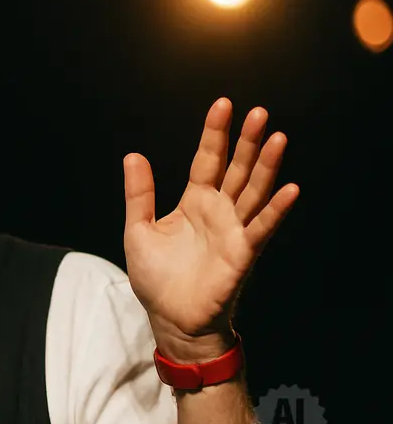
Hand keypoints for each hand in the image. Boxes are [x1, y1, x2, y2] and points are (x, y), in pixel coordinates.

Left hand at [122, 98, 298, 362]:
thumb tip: (132, 155)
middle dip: (248, 140)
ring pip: (254, 191)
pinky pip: (262, 227)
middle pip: (238, 168)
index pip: (208, 159)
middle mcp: (218, 210)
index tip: (222, 104)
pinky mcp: (242, 253)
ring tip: (278, 137)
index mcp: (194, 201)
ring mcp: (233, 230)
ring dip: (267, 166)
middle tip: (259, 112)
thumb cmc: (156, 277)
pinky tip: (291, 189)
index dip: (215, 133)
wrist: (170, 319)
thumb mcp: (138, 229)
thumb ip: (139, 193)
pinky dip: (276, 209)